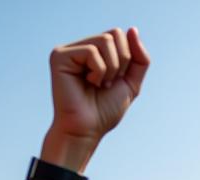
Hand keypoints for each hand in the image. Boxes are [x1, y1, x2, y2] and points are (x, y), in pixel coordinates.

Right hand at [47, 28, 149, 156]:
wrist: (87, 130)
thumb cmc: (105, 111)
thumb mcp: (131, 84)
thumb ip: (139, 59)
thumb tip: (132, 29)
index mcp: (94, 52)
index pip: (120, 35)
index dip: (127, 59)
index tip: (116, 81)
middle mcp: (80, 47)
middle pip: (114, 34)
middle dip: (121, 63)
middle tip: (107, 84)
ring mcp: (68, 50)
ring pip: (105, 41)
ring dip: (111, 69)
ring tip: (98, 84)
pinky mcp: (59, 55)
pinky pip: (91, 52)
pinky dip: (98, 72)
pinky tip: (89, 83)